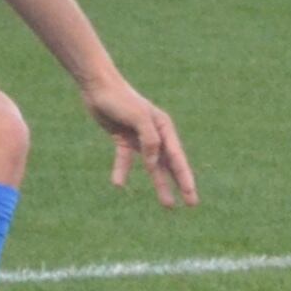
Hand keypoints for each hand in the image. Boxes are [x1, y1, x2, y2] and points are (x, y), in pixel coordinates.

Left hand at [81, 72, 195, 206]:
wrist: (98, 86)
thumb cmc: (121, 99)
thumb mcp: (139, 118)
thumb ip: (150, 140)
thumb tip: (154, 162)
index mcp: (164, 127)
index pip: (177, 157)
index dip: (185, 177)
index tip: (191, 194)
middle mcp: (156, 134)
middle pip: (170, 164)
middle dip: (181, 184)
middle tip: (192, 204)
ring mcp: (140, 137)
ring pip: (152, 166)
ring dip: (160, 184)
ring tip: (168, 205)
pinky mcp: (123, 139)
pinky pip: (125, 159)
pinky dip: (122, 170)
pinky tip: (117, 184)